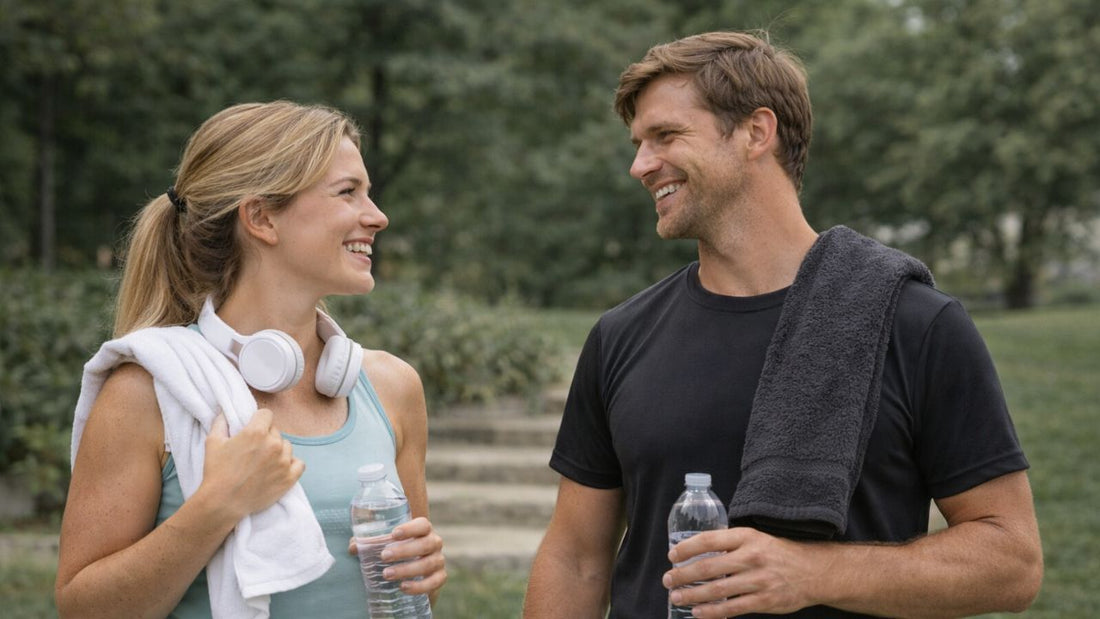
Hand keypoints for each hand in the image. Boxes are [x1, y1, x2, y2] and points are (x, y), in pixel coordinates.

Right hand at [201, 410, 304, 519]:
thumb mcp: (213, 442)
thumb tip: (224, 411)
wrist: (223, 503)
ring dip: (278, 450)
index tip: (253, 429)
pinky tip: (279, 468)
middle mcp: (274, 444)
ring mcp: (284, 461)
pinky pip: (299, 464)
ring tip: (264, 462)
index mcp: (256, 432)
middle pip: (276, 431)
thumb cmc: (216, 472)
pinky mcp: (290, 478)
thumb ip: (221, 422)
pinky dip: (291, 464)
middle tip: (254, 450)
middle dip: (266, 437)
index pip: (266, 414)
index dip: (258, 420)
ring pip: (287, 446)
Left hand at [372, 517, 446, 595]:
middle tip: (384, 556)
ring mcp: (438, 561)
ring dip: (407, 569)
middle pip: (426, 544)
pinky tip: (403, 587)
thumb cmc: (398, 554)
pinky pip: (434, 582)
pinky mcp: (440, 578)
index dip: (411, 528)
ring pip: (428, 564)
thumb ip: (370, 544)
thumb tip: (354, 547)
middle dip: (405, 550)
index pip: (423, 525)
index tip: (394, 534)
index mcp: (423, 531)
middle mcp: (434, 543)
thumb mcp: (386, 546)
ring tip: (387, 574)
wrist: (415, 575)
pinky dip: (419, 586)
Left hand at [663, 527, 824, 617]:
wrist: (813, 571)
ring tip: (677, 597)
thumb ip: (731, 544)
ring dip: (692, 594)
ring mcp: (758, 580)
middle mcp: (751, 557)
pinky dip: (712, 612)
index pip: (709, 540)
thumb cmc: (778, 553)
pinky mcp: (765, 600)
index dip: (687, 548)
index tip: (672, 555)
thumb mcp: (756, 539)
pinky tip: (697, 612)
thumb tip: (698, 551)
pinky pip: (732, 608)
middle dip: (683, 575)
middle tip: (668, 580)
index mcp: (747, 537)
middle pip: (708, 567)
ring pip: (717, 590)